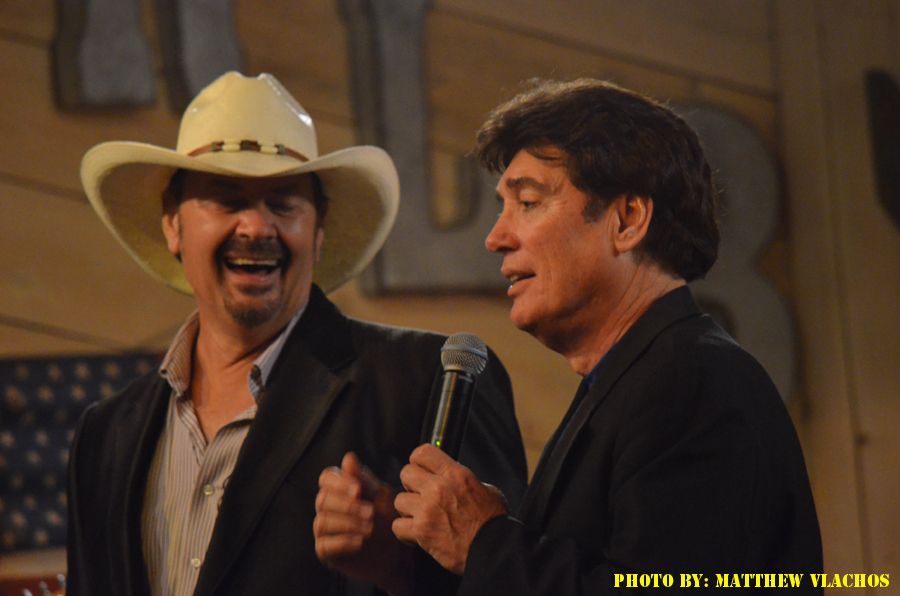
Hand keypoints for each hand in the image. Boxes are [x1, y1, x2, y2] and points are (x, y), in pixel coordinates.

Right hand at [314, 452, 412, 594]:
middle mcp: (327, 507)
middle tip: (371, 512)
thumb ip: (364, 479)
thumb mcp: (381, 496)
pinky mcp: (326, 552)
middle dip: (347, 505)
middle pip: (323, 499)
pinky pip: (324, 544)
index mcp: (339, 489)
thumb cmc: (387, 519)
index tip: (358, 490)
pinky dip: (343, 542)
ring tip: (370, 528)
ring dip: (348, 524)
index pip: (326, 478)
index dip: (339, 482)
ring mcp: (325, 530)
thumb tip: (348, 457)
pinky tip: (360, 542)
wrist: (396, 553)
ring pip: (323, 521)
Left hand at [393, 444, 508, 574]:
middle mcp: (438, 488)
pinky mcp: (421, 531)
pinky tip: (418, 534)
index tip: (422, 470)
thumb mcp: (484, 489)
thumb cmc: (493, 522)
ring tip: (422, 517)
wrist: (494, 549)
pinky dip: (405, 531)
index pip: (422, 453)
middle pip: (406, 473)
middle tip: (421, 495)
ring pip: (400, 500)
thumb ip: (463, 480)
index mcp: (455, 474)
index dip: (419, 461)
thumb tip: (451, 477)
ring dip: (409, 509)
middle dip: (412, 484)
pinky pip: (397, 526)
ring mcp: (427, 509)